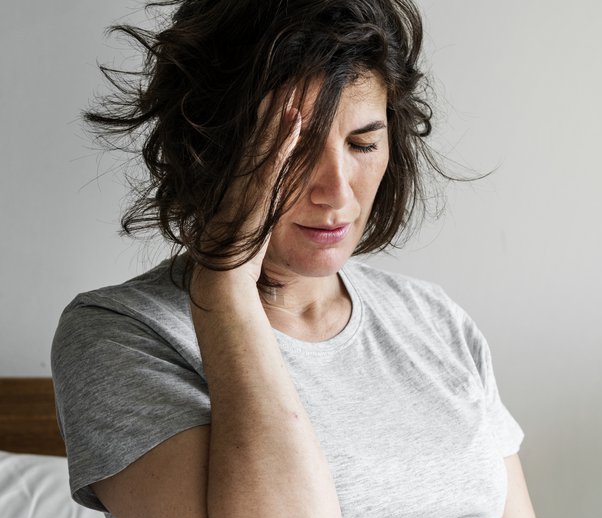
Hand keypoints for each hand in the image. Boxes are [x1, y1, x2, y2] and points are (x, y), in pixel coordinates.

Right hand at [193, 89, 301, 291]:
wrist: (223, 274)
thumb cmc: (237, 256)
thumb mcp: (250, 225)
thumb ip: (258, 207)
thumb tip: (267, 199)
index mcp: (239, 184)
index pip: (254, 145)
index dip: (265, 120)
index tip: (276, 95)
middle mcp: (240, 178)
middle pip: (258, 135)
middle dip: (272, 107)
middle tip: (286, 79)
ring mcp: (248, 184)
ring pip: (265, 141)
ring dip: (280, 115)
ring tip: (293, 88)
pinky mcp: (257, 194)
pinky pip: (274, 161)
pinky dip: (286, 141)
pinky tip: (297, 122)